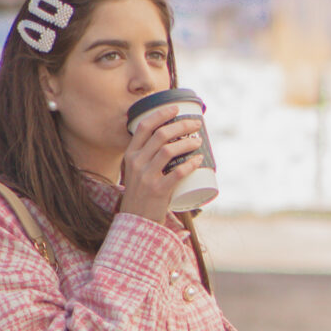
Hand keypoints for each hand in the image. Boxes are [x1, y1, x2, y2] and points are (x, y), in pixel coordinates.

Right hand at [118, 107, 202, 224]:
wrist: (135, 222)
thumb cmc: (141, 194)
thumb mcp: (137, 171)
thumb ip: (147, 157)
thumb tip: (171, 140)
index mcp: (130, 155)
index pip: (143, 126)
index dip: (161, 114)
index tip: (176, 108)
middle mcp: (136, 163)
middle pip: (160, 135)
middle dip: (181, 125)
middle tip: (195, 125)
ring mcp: (146, 177)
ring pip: (169, 150)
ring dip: (187, 142)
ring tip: (198, 141)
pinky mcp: (158, 191)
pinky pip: (177, 173)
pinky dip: (190, 164)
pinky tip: (199, 160)